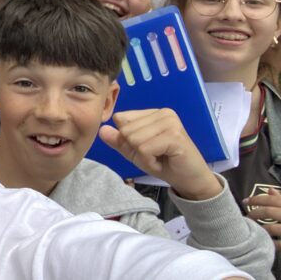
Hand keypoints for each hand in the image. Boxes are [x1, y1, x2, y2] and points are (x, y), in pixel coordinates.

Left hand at [99, 108, 222, 200]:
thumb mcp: (135, 152)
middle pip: (126, 130)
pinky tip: (163, 162)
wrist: (190, 180)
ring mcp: (170, 122)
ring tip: (159, 158)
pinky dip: (149, 162)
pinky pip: (144, 149)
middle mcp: (162, 113)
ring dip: (143, 157)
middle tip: (155, 155)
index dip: (127, 139)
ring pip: (133, 140)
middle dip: (135, 150)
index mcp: (152, 113)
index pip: (121, 119)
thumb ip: (119, 141)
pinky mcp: (174, 136)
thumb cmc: (163, 163)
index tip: (146, 148)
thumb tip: (101, 130)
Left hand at [245, 188, 280, 250]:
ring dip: (258, 228)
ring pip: (270, 228)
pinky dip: (268, 242)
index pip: (272, 200)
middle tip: (247, 217)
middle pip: (268, 212)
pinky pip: (276, 244)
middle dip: (254, 213)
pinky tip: (264, 240)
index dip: (256, 199)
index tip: (244, 201)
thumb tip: (270, 190)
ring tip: (253, 229)